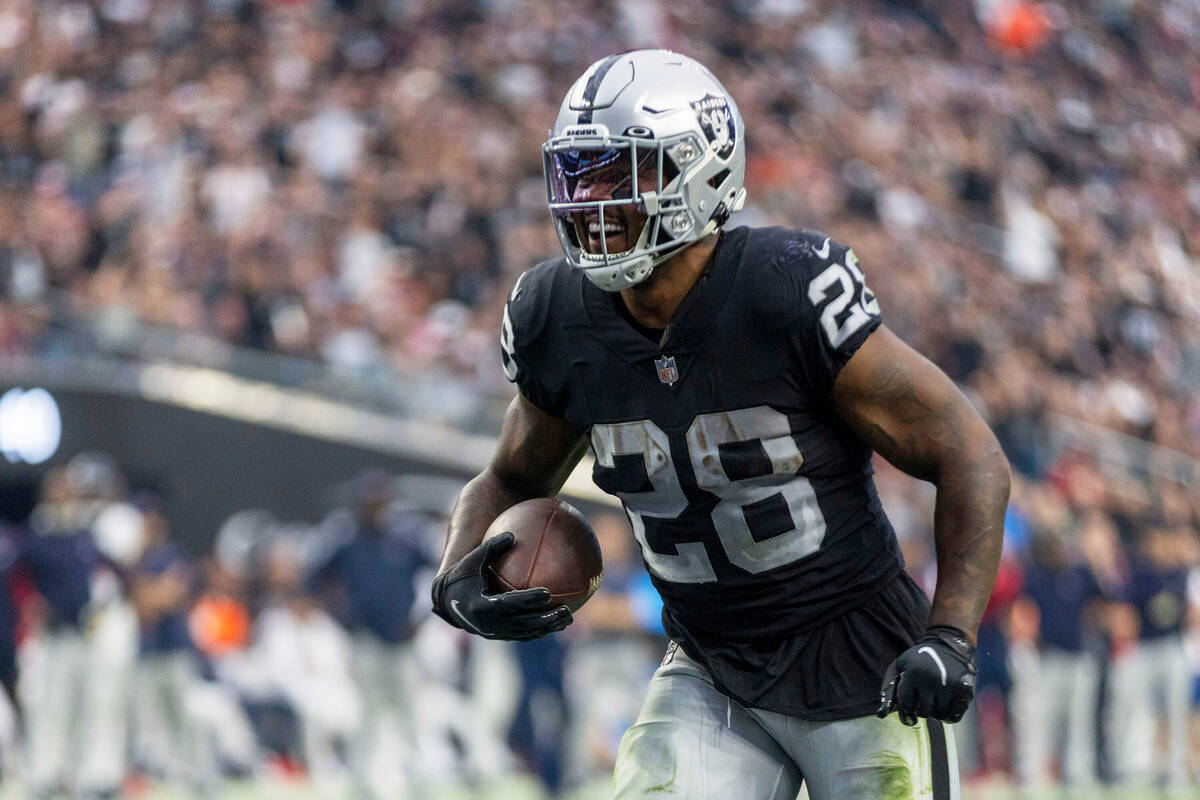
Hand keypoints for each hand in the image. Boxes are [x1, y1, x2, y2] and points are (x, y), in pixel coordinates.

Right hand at [431, 532, 571, 640]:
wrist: (448, 603)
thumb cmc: (462, 576)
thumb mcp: (472, 560)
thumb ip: (491, 547)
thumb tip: (512, 534)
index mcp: (482, 605)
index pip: (510, 603)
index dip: (529, 599)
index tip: (548, 593)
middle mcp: (490, 623)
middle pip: (524, 623)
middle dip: (546, 619)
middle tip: (566, 610)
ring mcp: (496, 632)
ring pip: (527, 632)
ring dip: (548, 627)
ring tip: (568, 618)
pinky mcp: (500, 636)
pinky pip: (524, 634)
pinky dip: (540, 630)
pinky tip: (557, 622)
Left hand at [876, 625, 976, 725]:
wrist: (946, 644)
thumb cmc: (917, 659)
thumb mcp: (899, 666)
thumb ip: (888, 688)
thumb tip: (881, 714)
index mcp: (913, 674)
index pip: (907, 706)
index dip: (906, 716)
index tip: (909, 718)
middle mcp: (932, 680)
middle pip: (924, 712)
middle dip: (922, 711)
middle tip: (923, 704)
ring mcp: (950, 685)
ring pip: (940, 716)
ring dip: (936, 713)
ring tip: (934, 702)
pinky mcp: (964, 690)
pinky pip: (955, 715)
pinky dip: (950, 716)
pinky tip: (946, 708)